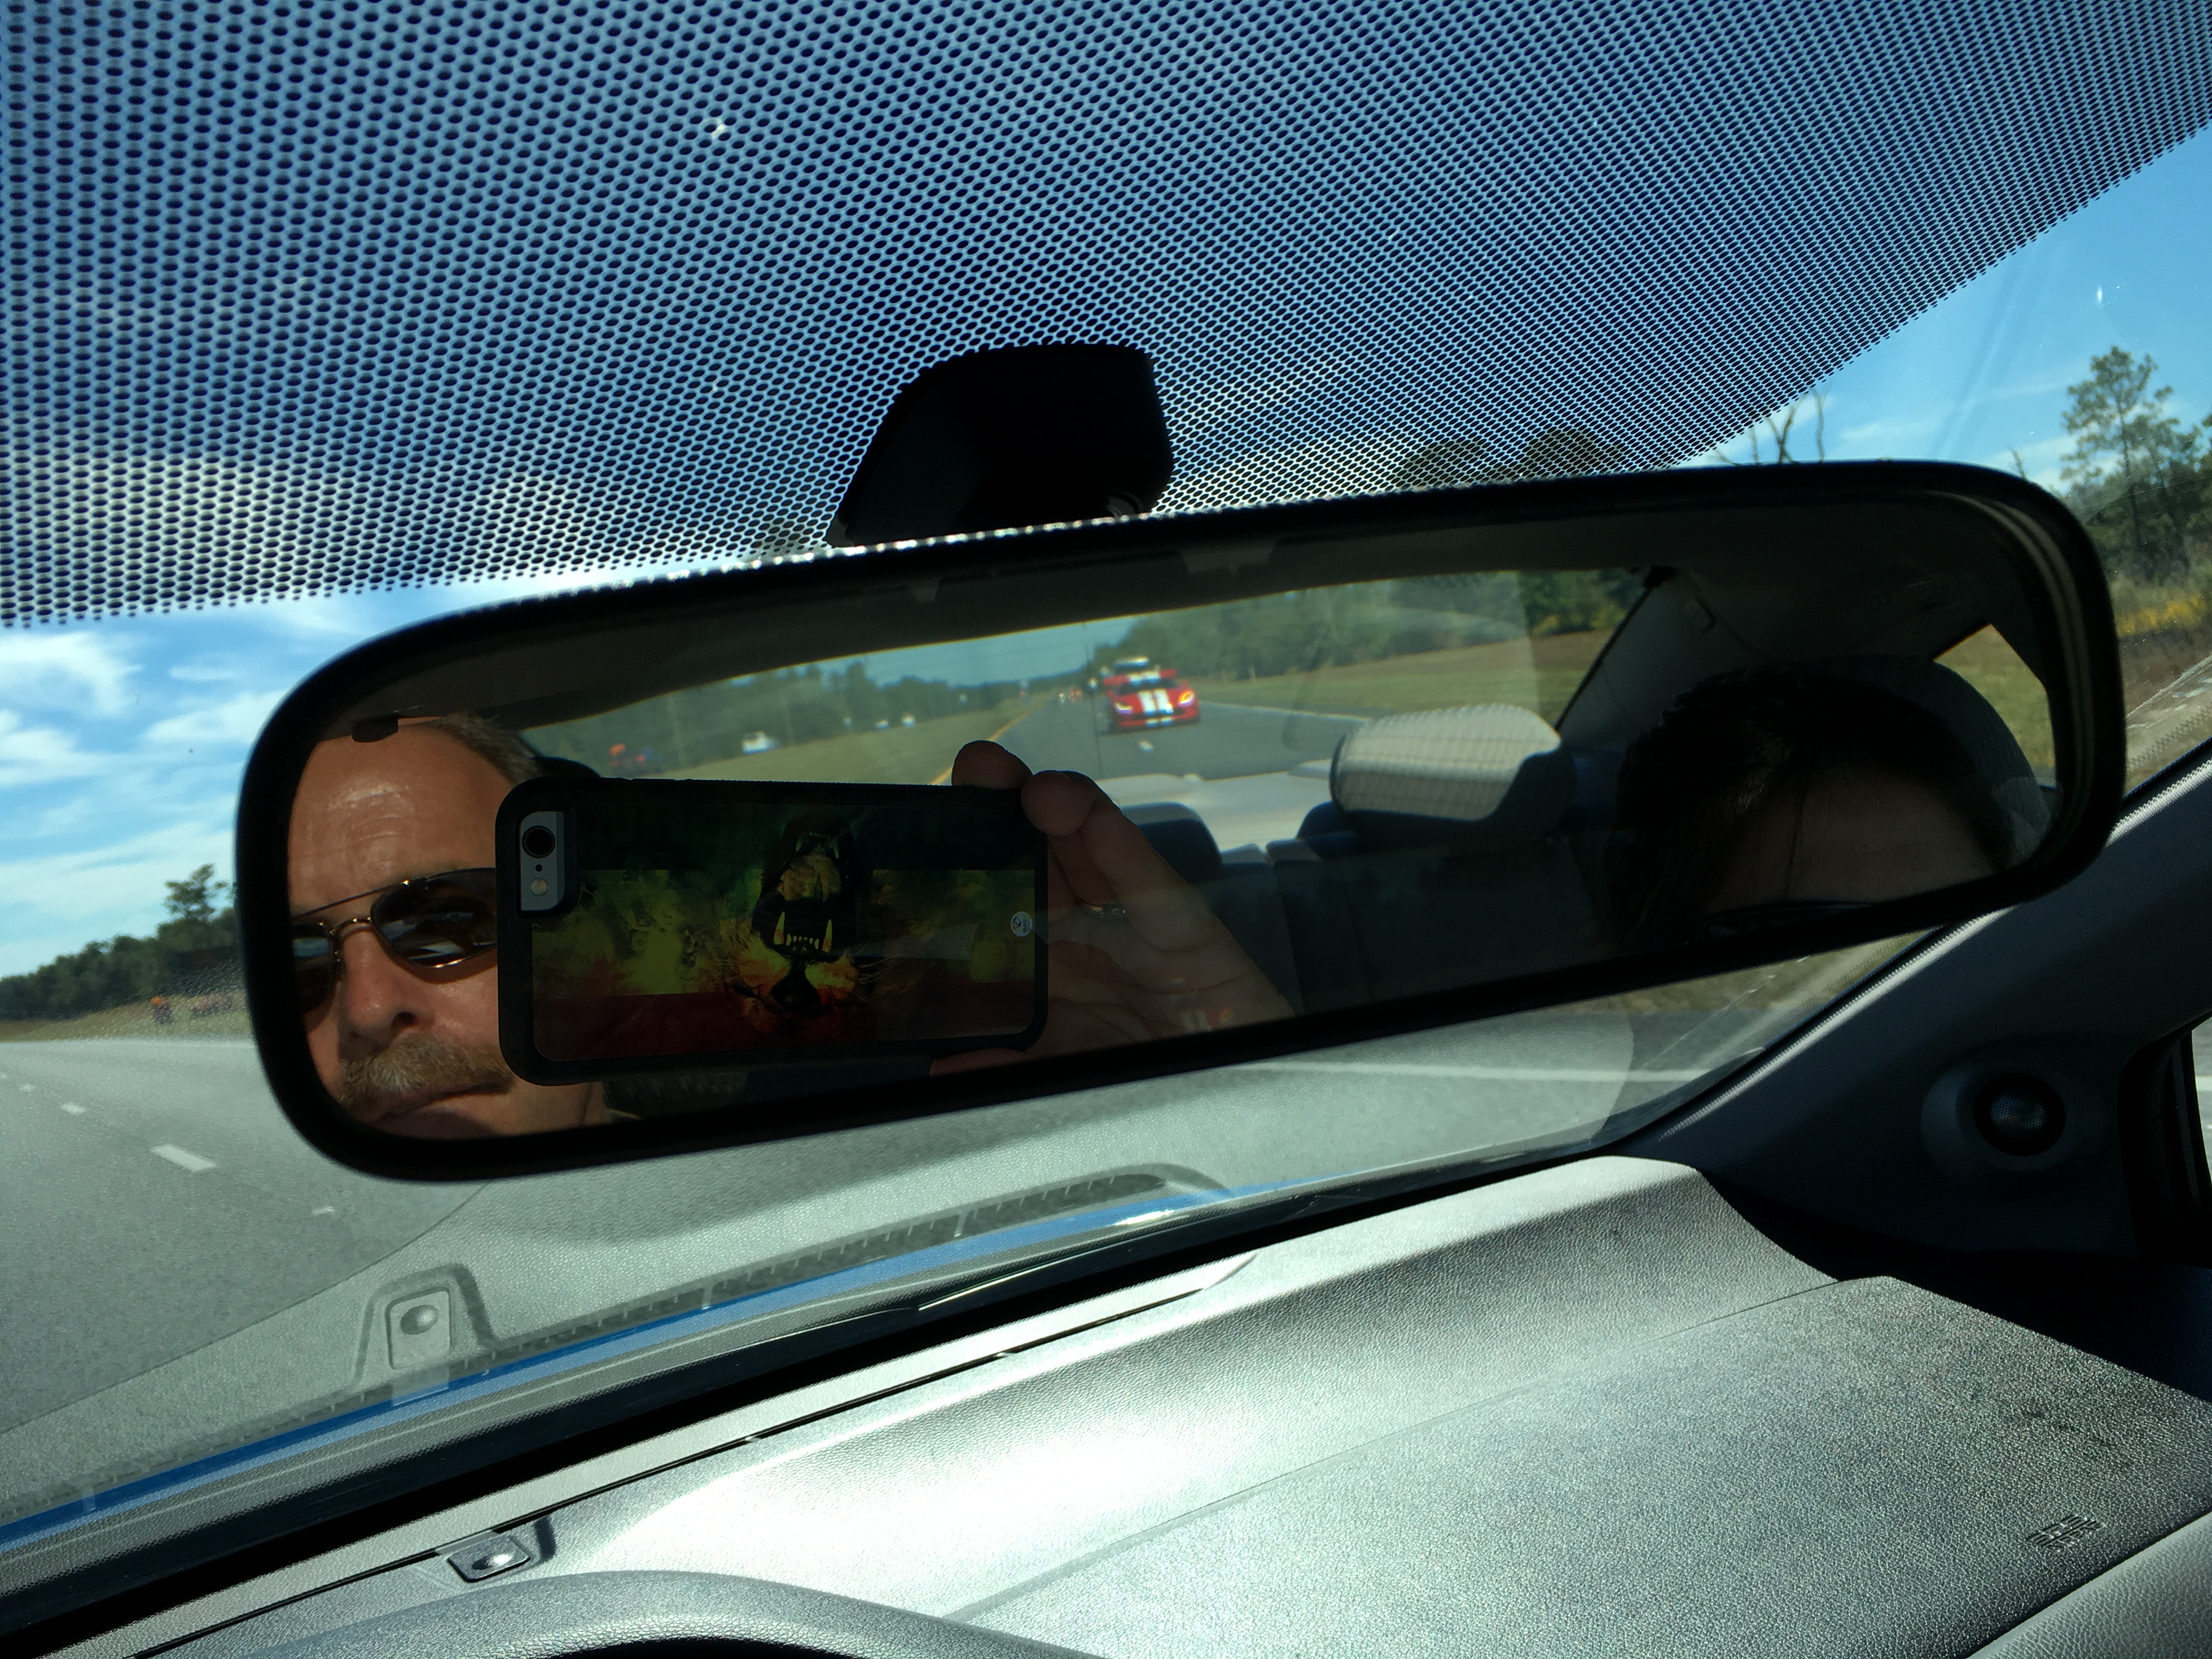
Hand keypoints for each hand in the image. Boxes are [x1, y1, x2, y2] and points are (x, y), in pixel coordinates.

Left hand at [934, 741, 1292, 1070]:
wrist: (1234, 1120)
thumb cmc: (1149, 1094)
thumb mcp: (1064, 1081)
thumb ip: (1009, 1070)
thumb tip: (942, 1064)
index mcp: (1055, 967)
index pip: (1007, 895)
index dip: (974, 854)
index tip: (933, 825)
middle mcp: (1094, 938)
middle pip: (1047, 856)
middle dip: (1010, 808)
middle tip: (977, 770)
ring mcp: (1142, 933)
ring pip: (1099, 852)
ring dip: (1065, 810)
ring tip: (1031, 788)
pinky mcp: (1194, 941)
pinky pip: (1154, 889)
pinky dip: (1124, 852)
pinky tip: (1091, 820)